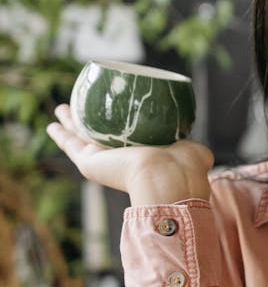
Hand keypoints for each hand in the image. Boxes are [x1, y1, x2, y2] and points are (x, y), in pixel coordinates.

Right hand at [47, 104, 213, 203]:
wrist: (167, 177)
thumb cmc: (184, 167)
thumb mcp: (190, 151)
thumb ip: (191, 149)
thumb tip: (196, 150)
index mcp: (142, 157)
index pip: (126, 139)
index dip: (118, 127)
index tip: (113, 113)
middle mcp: (121, 160)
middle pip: (99, 137)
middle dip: (89, 123)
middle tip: (80, 109)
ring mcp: (104, 162)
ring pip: (81, 138)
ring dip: (70, 124)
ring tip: (61, 109)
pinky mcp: (91, 163)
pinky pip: (72, 146)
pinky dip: (61, 136)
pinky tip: (52, 125)